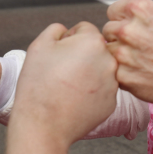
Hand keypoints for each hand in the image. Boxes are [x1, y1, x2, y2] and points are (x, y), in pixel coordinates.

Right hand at [13, 22, 117, 147]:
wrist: (43, 124)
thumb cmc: (39, 85)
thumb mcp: (40, 44)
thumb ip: (57, 29)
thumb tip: (67, 30)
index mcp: (93, 41)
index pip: (83, 28)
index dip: (67, 39)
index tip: (58, 54)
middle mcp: (109, 61)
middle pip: (94, 49)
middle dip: (81, 55)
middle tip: (61, 71)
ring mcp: (113, 84)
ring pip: (99, 70)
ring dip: (87, 73)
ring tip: (66, 87)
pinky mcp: (112, 103)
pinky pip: (101, 90)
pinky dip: (91, 92)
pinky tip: (74, 99)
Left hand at [103, 0, 152, 107]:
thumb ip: (146, 8)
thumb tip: (130, 9)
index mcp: (139, 11)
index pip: (112, 10)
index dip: (120, 19)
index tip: (128, 27)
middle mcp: (128, 30)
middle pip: (107, 30)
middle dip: (118, 37)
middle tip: (134, 45)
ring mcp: (123, 54)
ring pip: (108, 51)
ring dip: (119, 55)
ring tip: (137, 60)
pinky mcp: (122, 75)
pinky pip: (113, 70)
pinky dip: (123, 72)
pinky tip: (138, 72)